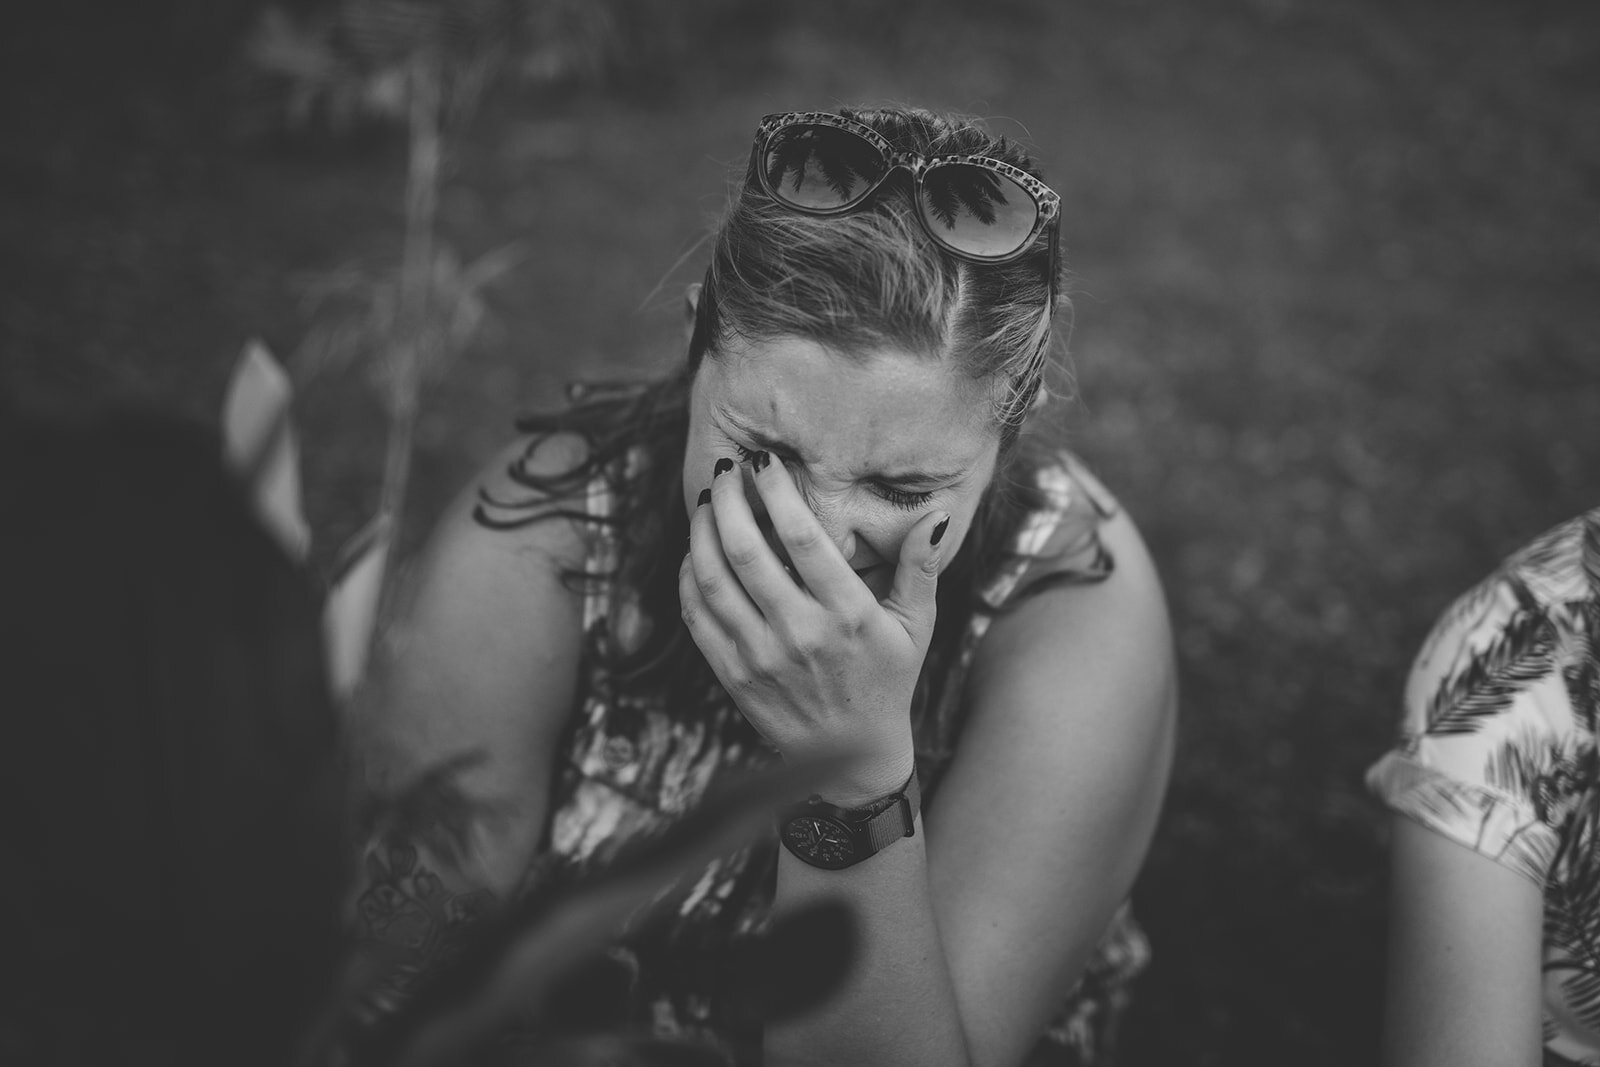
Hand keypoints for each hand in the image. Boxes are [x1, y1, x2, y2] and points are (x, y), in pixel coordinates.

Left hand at [678, 453, 947, 803]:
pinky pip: (698, 614)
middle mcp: (800, 633)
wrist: (852, 757)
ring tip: (707, 503)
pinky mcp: (733, 674)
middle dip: (728, 500)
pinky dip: (690, 576)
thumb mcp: (917, 626)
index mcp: (848, 614)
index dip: (777, 492)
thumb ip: (921, 568)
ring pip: (713, 579)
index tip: (764, 462)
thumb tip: (935, 513)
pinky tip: (696, 551)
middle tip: (726, 471)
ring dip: (702, 532)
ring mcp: (761, 656)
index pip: (802, 538)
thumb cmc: (888, 680)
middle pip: (746, 551)